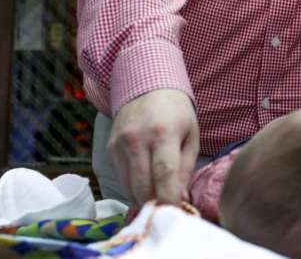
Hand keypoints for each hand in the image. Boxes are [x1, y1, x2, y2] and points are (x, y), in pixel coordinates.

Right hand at [108, 88, 198, 205]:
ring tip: (158, 197)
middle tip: (168, 210)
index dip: (169, 199)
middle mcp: (137, 140)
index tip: (176, 213)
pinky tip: (145, 184)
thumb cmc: (176, 113)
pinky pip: (121, 179)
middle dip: (156, 204)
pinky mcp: (110, 149)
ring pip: (129, 187)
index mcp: (163, 133)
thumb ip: (186, 168)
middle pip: (143, 186)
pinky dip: (133, 188)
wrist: (146, 86)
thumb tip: (179, 199)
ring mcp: (119, 145)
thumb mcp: (191, 135)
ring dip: (144, 199)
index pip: (164, 174)